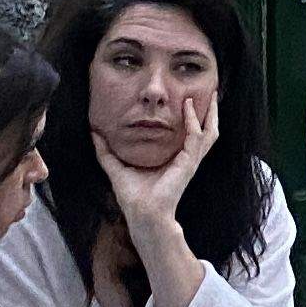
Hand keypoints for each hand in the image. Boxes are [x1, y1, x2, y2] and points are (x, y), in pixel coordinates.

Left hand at [97, 87, 213, 231]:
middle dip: (210, 113)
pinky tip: (188, 107)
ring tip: (210, 96)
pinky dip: (194, 121)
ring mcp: (190, 160)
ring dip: (211, 114)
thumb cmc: (133, 196)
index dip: (192, 118)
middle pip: (207, 131)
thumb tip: (94, 133)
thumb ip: (106, 151)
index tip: (189, 99)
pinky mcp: (188, 162)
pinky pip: (196, 137)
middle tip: (210, 93)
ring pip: (209, 132)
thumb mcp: (117, 167)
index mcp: (174, 159)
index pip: (189, 135)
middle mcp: (186, 158)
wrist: (142, 213)